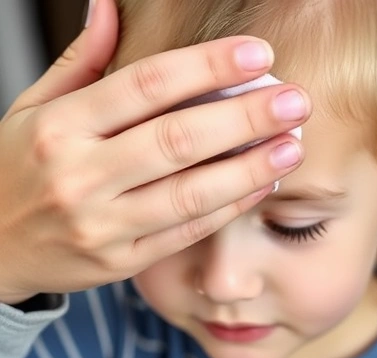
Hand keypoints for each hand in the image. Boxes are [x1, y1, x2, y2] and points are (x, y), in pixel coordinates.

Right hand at [0, 0, 308, 304]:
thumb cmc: (18, 169)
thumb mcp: (33, 109)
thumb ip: (80, 62)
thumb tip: (109, 5)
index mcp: (60, 127)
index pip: (146, 85)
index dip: (207, 66)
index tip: (257, 54)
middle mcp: (81, 175)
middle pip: (178, 139)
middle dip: (245, 117)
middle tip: (295, 100)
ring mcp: (103, 224)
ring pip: (190, 192)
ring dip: (249, 168)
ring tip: (292, 145)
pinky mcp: (122, 260)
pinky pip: (187, 232)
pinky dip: (230, 207)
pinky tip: (264, 184)